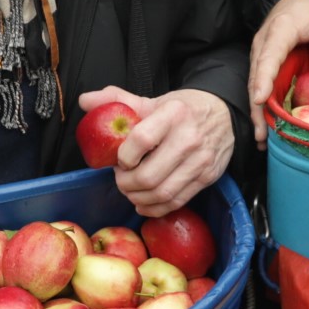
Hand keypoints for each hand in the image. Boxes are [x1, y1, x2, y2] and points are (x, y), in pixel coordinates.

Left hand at [79, 86, 233, 216]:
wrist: (224, 113)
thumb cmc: (183, 109)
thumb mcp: (153, 100)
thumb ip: (118, 100)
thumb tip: (85, 101)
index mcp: (173, 114)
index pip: (141, 139)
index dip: (124, 156)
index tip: (119, 159)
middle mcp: (189, 138)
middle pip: (148, 175)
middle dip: (126, 184)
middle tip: (121, 178)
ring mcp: (201, 161)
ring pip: (162, 193)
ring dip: (138, 198)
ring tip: (131, 190)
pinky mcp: (208, 177)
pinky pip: (177, 202)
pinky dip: (155, 208)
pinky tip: (144, 202)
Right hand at [246, 0, 308, 145]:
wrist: (297, 0)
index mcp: (280, 31)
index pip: (269, 57)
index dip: (264, 79)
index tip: (260, 99)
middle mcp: (264, 44)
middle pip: (256, 77)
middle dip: (256, 107)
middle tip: (261, 134)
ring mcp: (262, 55)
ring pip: (255, 85)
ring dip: (257, 112)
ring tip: (262, 139)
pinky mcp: (265, 65)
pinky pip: (262, 87)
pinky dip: (262, 107)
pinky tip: (266, 127)